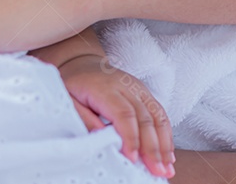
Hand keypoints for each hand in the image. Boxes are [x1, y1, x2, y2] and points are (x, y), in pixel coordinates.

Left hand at [58, 54, 174, 177]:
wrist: (82, 64)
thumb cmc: (73, 85)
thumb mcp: (68, 101)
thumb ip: (84, 119)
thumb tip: (101, 138)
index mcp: (104, 88)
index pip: (123, 114)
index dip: (131, 137)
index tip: (133, 159)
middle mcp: (125, 86)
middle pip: (144, 117)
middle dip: (152, 147)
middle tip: (156, 171)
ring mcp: (138, 88)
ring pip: (157, 116)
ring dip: (164, 144)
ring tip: (166, 168)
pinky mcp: (145, 93)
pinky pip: (160, 114)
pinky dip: (166, 135)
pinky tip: (167, 154)